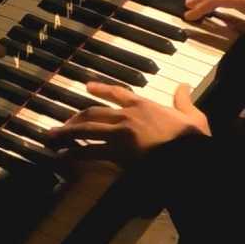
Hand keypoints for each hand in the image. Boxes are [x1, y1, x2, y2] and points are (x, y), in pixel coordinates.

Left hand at [46, 82, 210, 161]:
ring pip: (86, 130)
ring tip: (51, 138)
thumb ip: (183, 100)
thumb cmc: (193, 139)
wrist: (190, 157)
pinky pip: (90, 152)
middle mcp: (127, 117)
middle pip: (94, 113)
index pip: (118, 93)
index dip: (101, 89)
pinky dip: (74, 153)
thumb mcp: (193, 115)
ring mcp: (120, 135)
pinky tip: (62, 156)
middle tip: (61, 124)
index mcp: (144, 106)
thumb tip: (183, 86)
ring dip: (66, 133)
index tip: (87, 86)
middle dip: (75, 118)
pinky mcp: (117, 153)